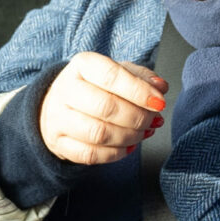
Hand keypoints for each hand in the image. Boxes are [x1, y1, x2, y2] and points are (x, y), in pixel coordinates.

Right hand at [38, 52, 167, 164]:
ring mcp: (59, 118)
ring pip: (99, 134)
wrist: (59, 106)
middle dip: (138, 117)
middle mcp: (66, 89)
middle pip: (106, 107)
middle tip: (153, 120)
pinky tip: (128, 146)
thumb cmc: (95, 87)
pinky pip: (91, 155)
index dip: (139, 91)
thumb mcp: (118, 73)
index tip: (160, 102)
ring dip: (129, 137)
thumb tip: (160, 87)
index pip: (112, 76)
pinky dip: (116, 153)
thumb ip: (141, 77)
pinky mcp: (59, 143)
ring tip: (143, 133)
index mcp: (82, 65)